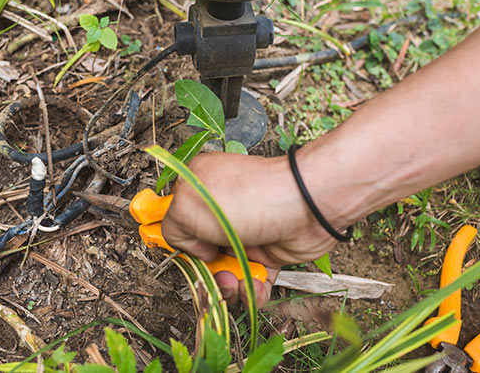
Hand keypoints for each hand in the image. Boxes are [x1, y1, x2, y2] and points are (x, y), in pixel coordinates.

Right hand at [161, 151, 337, 306]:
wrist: (307, 208)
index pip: (175, 218)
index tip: (180, 252)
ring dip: (228, 285)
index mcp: (198, 188)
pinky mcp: (266, 253)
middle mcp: (221, 211)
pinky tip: (256, 285)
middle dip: (204, 270)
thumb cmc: (252, 196)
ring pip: (224, 272)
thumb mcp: (189, 206)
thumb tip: (188, 247)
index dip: (177, 239)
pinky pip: (251, 281)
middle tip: (214, 268)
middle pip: (199, 252)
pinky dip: (252, 290)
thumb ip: (172, 227)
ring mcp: (243, 232)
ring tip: (237, 280)